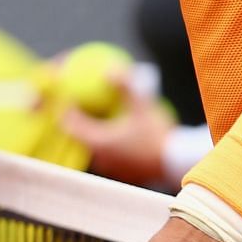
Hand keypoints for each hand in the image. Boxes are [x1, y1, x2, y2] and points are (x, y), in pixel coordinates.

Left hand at [59, 74, 176, 187]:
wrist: (177, 163)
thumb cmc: (158, 136)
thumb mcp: (142, 106)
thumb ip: (125, 87)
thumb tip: (110, 69)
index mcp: (99, 142)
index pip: (70, 125)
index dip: (65, 110)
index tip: (68, 96)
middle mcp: (101, 158)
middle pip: (80, 136)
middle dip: (78, 120)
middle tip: (81, 103)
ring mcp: (112, 167)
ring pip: (95, 146)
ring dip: (93, 132)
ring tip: (97, 116)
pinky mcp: (124, 172)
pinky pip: (109, 154)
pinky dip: (107, 141)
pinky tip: (116, 131)